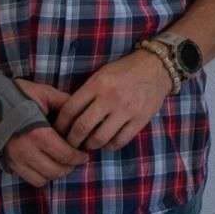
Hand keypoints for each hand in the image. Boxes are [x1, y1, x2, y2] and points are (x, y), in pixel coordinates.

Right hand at [0, 79, 86, 187]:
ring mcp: (15, 160)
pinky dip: (39, 176)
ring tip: (61, 164)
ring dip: (54, 174)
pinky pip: (27, 178)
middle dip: (69, 167)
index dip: (78, 157)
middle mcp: (26, 152)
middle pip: (55, 171)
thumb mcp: (43, 93)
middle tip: (76, 160)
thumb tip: (81, 109)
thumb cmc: (15, 95)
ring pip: (41, 179)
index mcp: (38, 134)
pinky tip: (44, 164)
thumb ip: (63, 102)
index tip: (84, 154)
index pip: (65, 155)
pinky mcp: (6, 163)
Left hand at [56, 50, 172, 151]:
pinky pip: (120, 141)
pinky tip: (107, 143)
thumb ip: (86, 92)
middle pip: (82, 127)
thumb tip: (68, 115)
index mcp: (97, 84)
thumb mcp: (101, 74)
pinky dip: (110, 146)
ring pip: (100, 138)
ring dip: (90, 145)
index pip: (70, 109)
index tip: (57, 132)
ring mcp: (127, 110)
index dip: (60, 125)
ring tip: (88, 145)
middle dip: (72, 140)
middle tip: (69, 144)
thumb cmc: (125, 70)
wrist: (156, 68)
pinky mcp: (140, 119)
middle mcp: (111, 97)